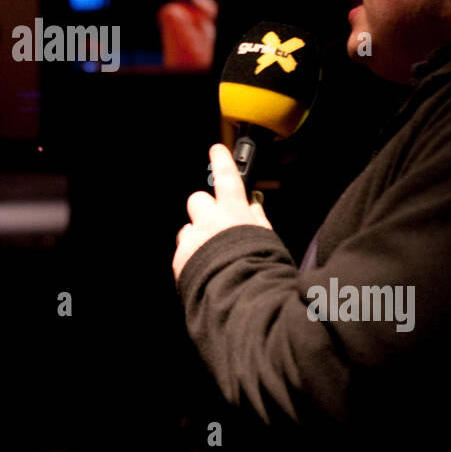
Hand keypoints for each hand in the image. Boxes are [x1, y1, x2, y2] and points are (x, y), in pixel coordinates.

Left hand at [173, 143, 272, 282]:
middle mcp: (210, 222)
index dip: (223, 161)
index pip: (228, 178)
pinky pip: (183, 252)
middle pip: (198, 200)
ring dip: (197, 236)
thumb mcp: (269, 242)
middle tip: (216, 225)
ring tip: (212, 256)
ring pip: (188, 228)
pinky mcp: (180, 260)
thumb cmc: (263, 272)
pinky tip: (205, 271)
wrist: (240, 301)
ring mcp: (193, 241)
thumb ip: (258, 220)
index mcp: (235, 214)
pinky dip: (192, 258)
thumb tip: (253, 205)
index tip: (217, 150)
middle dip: (206, 210)